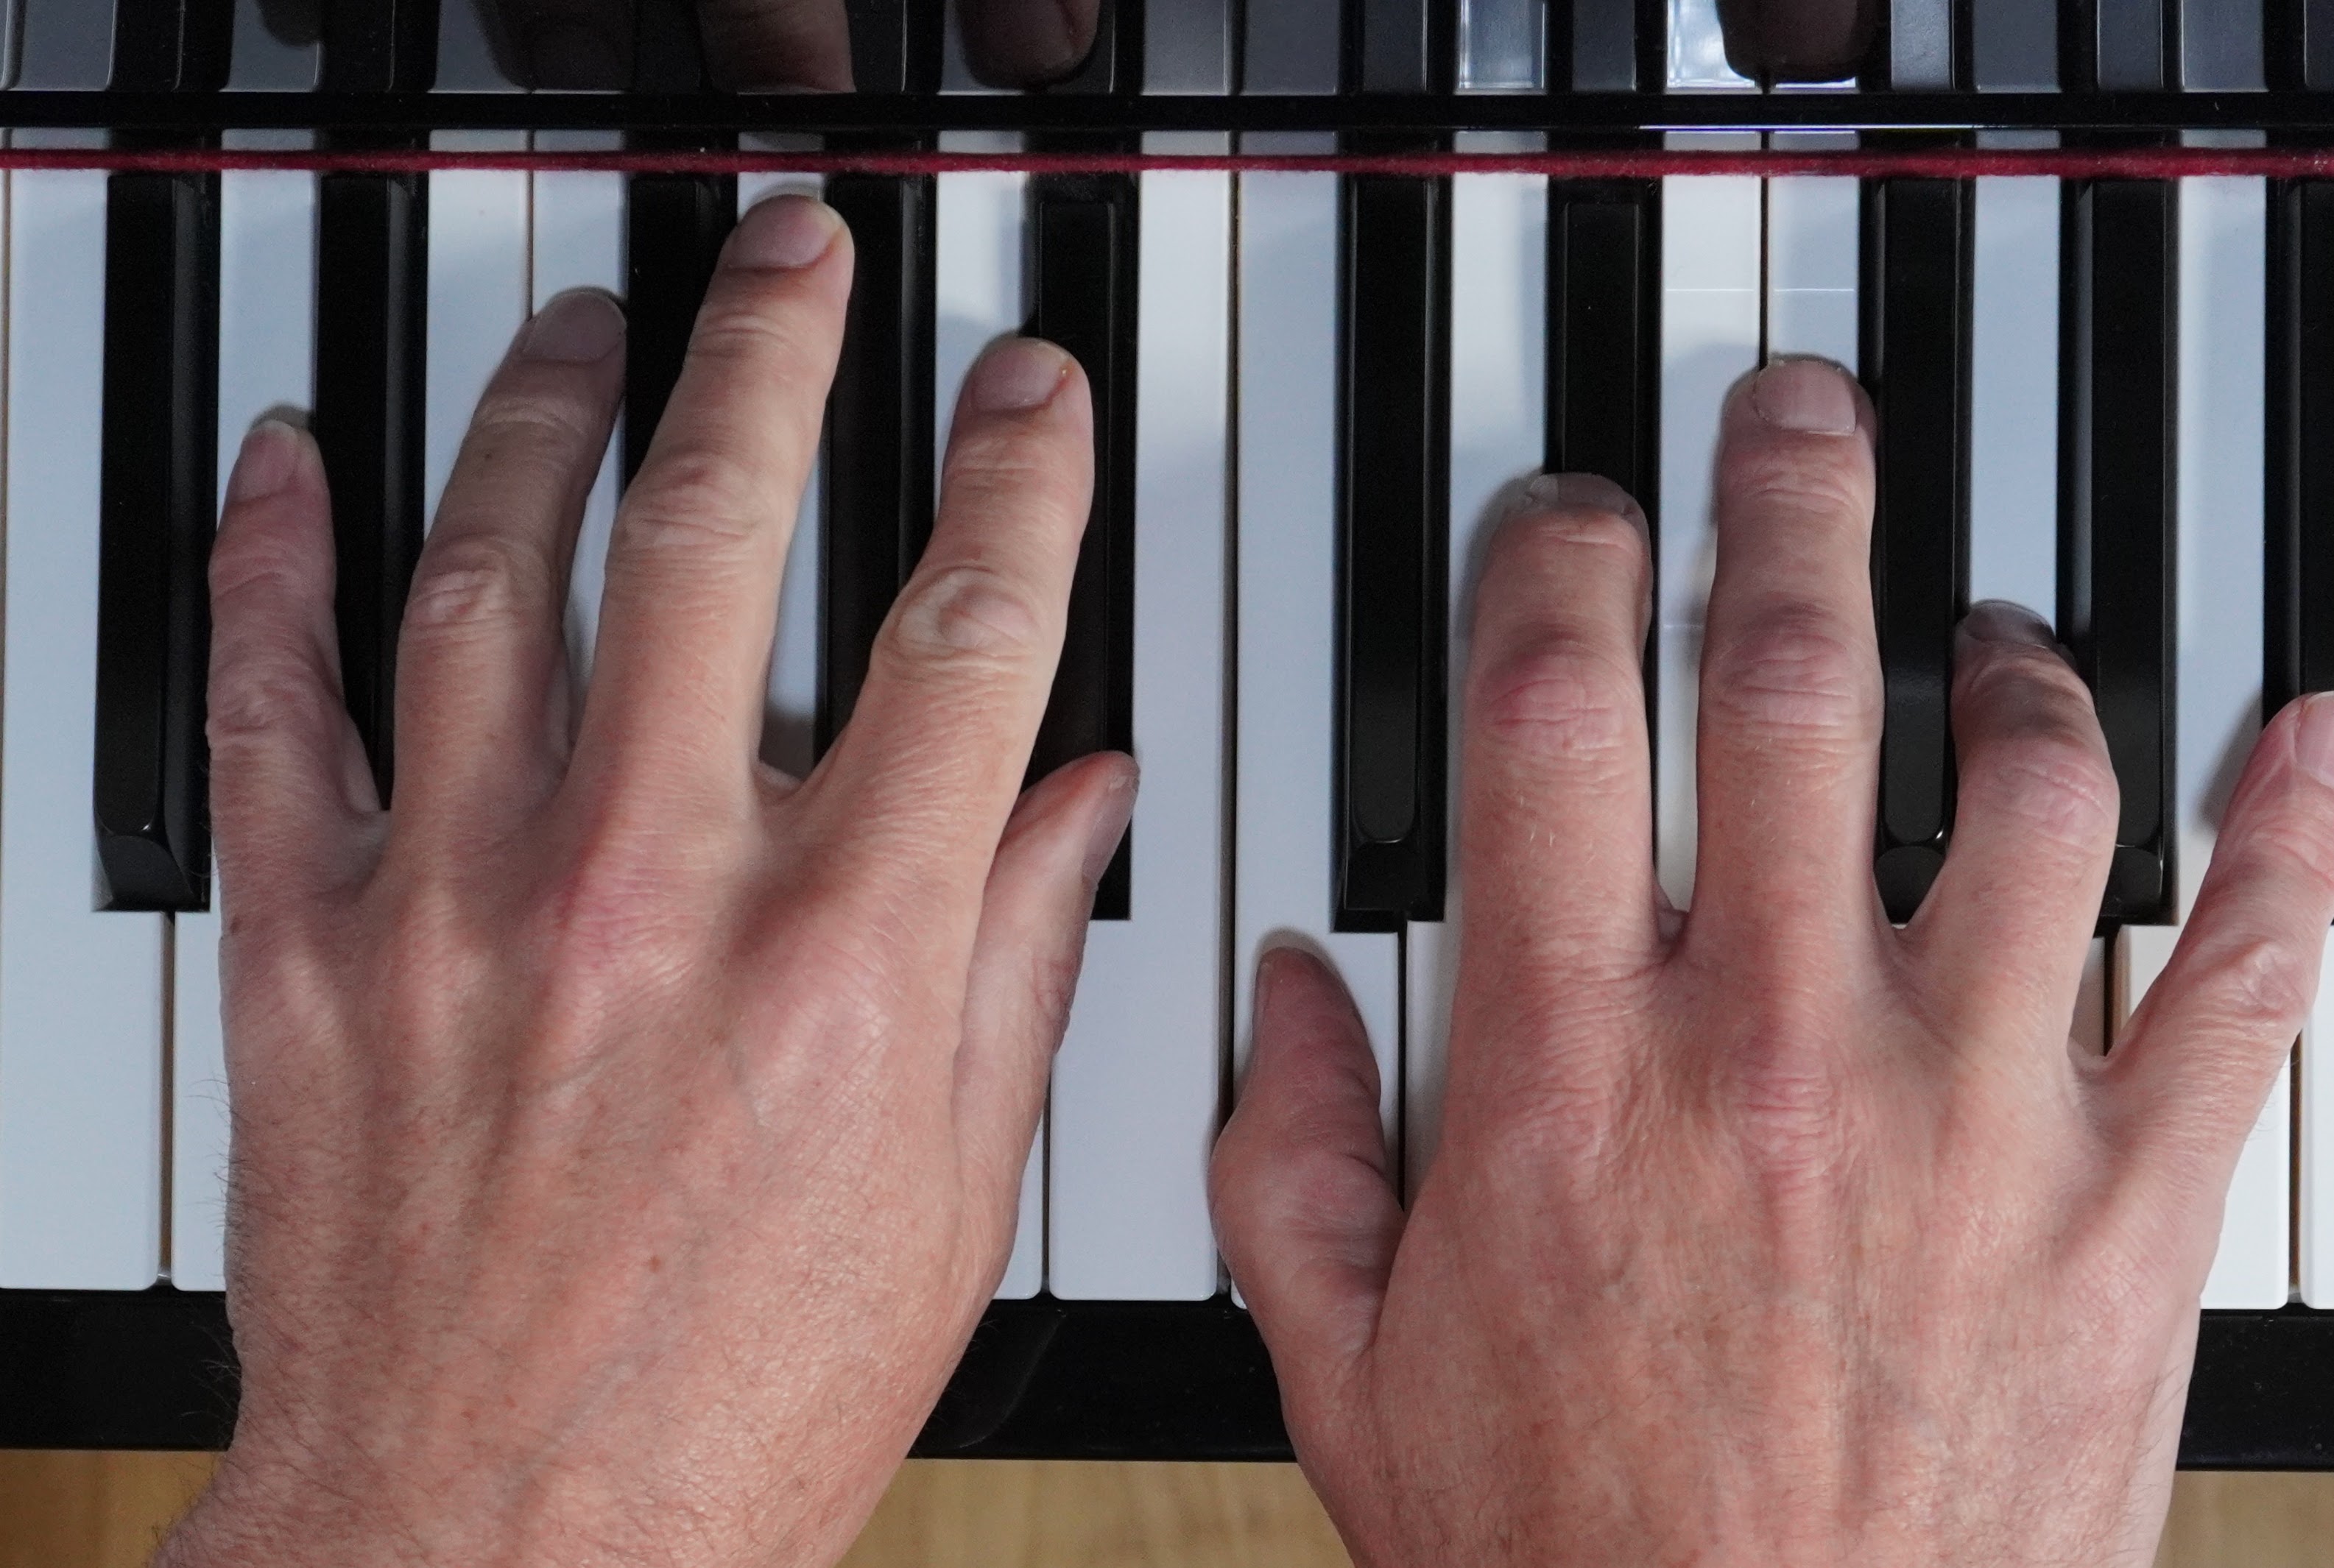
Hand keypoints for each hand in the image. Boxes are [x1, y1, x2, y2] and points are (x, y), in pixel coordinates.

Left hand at [156, 197, 1128, 1567]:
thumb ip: (1013, 956)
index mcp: (844, 958)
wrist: (493, 1547)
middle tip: (798, 258)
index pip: (964, 635)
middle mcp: (653, 896)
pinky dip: (270, 566)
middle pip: (717, 533)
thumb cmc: (730, 1402)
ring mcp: (465, 903)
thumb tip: (1080, 795)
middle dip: (776, 353)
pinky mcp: (308, 946)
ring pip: (495, 571)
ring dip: (545, 412)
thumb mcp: (947, 1193)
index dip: (1013, 478)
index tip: (1024, 395)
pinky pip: (275, 707)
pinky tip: (291, 468)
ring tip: (590, 327)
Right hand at [1212, 359, 2333, 1566]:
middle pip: (1793, 678)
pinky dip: (2288, 833)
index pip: (1555, 714)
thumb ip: (1291, 1160)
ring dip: (2017, 659)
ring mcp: (1973, 1114)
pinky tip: (2302, 740)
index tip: (1572, 526)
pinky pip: (2238, 972)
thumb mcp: (1349, 1372)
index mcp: (1575, 1073)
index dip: (1558, 567)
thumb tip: (1284, 997)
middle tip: (1793, 426)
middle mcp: (1778, 1050)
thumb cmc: (1573, 1563)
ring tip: (1994, 629)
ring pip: (2029, 784)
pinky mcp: (2126, 1205)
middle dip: (1787, 505)